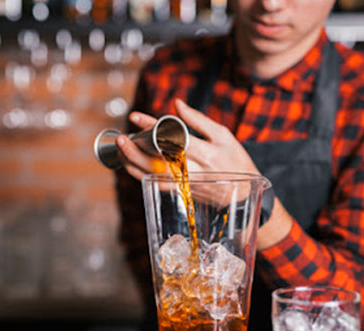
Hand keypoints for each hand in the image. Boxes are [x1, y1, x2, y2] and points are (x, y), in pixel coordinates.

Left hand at [117, 98, 292, 249]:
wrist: (243, 194)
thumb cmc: (235, 160)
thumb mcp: (223, 136)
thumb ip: (198, 120)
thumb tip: (177, 104)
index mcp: (207, 154)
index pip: (174, 137)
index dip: (152, 126)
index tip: (135, 116)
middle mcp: (195, 171)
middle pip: (159, 161)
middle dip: (136, 150)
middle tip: (121, 138)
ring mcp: (187, 184)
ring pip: (155, 176)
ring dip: (134, 163)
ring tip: (120, 148)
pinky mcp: (182, 193)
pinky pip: (156, 185)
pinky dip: (140, 175)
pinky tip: (128, 164)